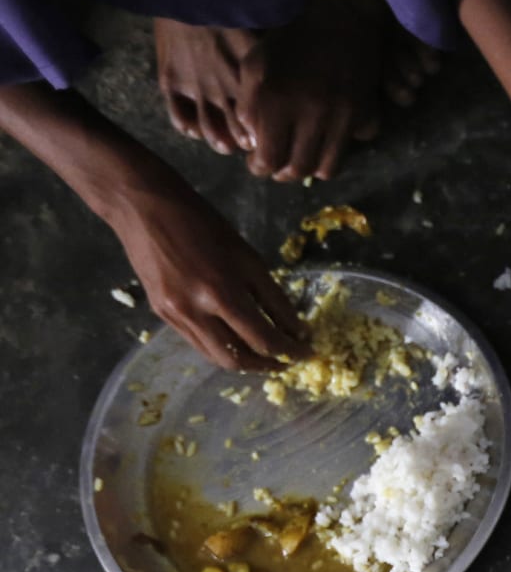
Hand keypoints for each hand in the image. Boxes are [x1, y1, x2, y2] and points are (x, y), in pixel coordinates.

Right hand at [105, 178, 307, 370]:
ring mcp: (174, 315)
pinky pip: (197, 342)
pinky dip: (221, 347)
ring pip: (215, 356)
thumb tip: (294, 328)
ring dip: (245, 362)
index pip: (263, 339)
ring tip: (265, 355)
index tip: (307, 351)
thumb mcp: (247, 256)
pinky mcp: (160, 313)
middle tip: (288, 360)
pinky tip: (236, 339)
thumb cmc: (202, 224)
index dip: (290, 351)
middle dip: (268, 365)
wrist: (143, 206)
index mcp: (220, 293)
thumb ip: (272, 297)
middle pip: (238, 360)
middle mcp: (194, 311)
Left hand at [156, 15, 374, 181]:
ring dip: (312, 169)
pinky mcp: (361, 115)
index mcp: (276, 101)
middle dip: (284, 173)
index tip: (258, 164)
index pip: (268, 157)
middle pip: (298, 169)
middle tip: (278, 168)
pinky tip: (324, 142)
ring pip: (327, 167)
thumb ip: (248, 105)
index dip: (261, 167)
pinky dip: (335, 153)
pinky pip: (349, 148)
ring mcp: (339, 116)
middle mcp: (309, 114)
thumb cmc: (288, 42)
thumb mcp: (255, 66)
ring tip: (302, 159)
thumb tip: (254, 142)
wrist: (336, 20)